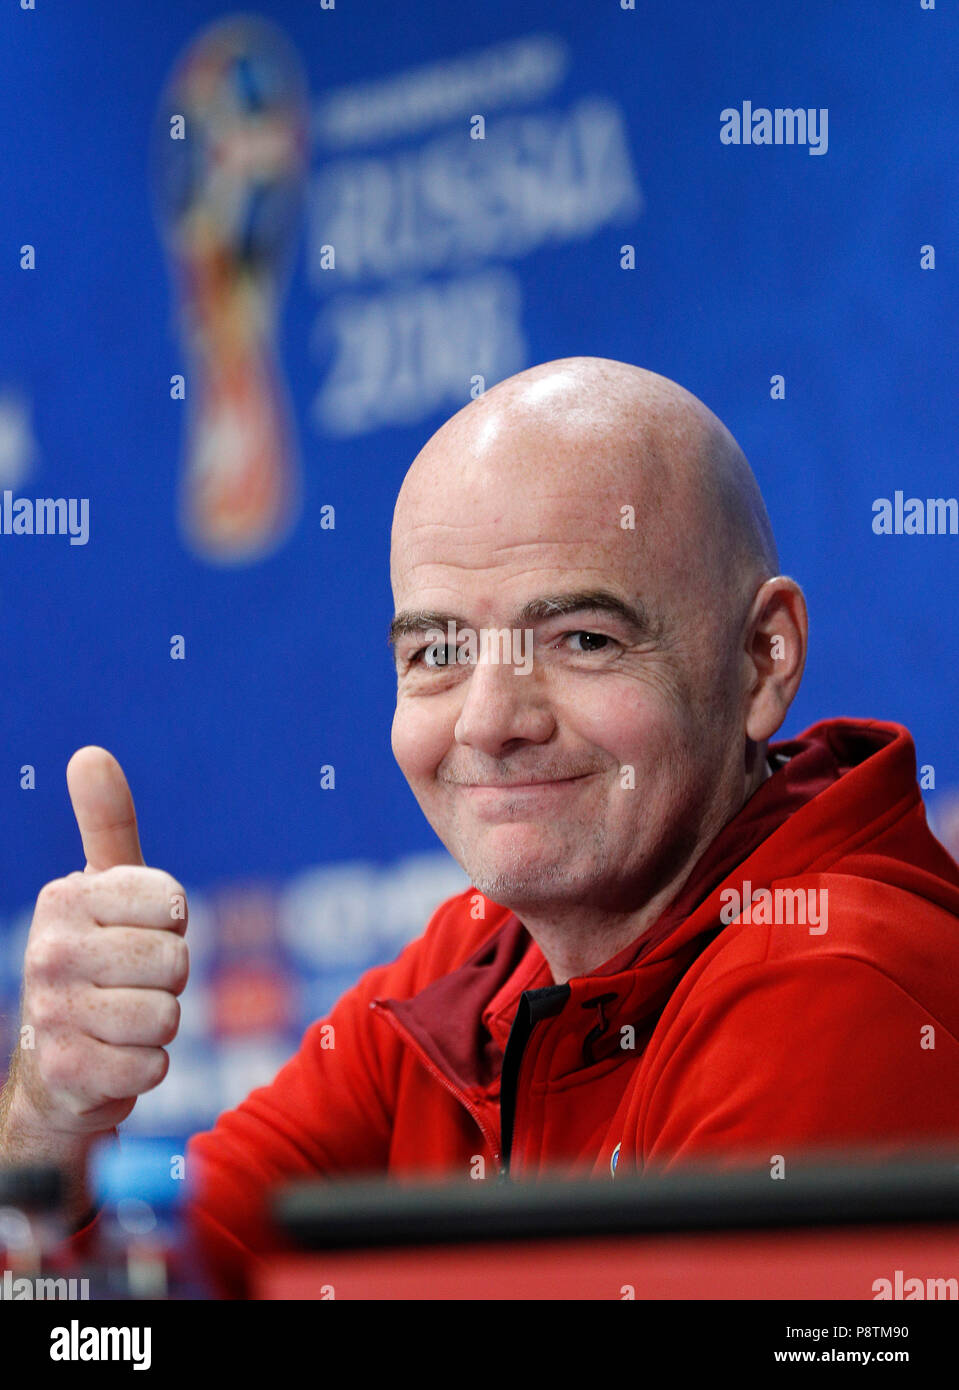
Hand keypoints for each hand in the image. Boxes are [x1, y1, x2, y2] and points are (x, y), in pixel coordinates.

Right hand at [12, 747, 188, 1137]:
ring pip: (168, 1015)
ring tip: (121, 1022)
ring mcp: (53, 1014)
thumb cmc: (95, 962)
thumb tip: (90, 754)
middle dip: (168, 979)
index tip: (139, 933)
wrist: (54, 1069)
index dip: (172, 924)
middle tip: (130, 985)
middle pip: (176, 961)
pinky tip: (114, 1059)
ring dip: (158, 1025)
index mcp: (65, 898)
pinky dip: (146, 1067)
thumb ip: (106, 824)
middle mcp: (49, 951)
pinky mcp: (67, 1072)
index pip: (173, 903)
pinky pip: (154, 1065)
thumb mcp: (102, 890)